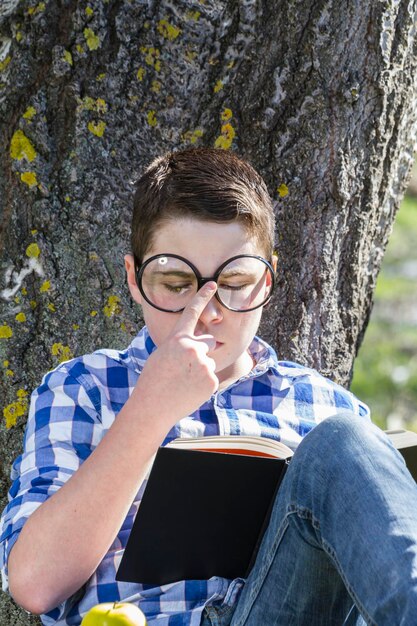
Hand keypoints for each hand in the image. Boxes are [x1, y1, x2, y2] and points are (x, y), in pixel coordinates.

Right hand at [133, 282, 218, 427]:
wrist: (153, 406)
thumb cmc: (153, 380)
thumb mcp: (162, 354)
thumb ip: (181, 345)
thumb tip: (197, 344)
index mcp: (178, 338)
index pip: (193, 311)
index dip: (203, 296)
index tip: (213, 284)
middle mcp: (193, 347)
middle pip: (209, 341)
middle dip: (203, 350)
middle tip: (186, 367)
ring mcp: (203, 363)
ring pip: (210, 361)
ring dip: (201, 370)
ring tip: (184, 382)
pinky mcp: (211, 380)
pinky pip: (211, 377)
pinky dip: (203, 384)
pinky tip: (189, 390)